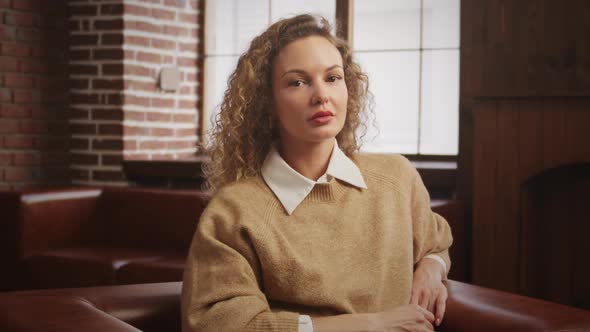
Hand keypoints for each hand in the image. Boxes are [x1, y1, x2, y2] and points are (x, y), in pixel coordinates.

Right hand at [313, 304, 434, 331]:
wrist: (378, 324)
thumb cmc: (386, 318)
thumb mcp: (401, 311)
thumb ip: (411, 314)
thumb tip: (416, 321)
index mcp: (415, 308)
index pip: (430, 316)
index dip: (428, 323)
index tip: (425, 327)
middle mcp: (419, 315)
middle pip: (431, 326)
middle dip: (427, 330)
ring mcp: (418, 324)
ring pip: (429, 331)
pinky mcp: (415, 331)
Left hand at [410, 258, 446, 326]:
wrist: (429, 269)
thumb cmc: (418, 280)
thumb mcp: (410, 286)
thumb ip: (407, 295)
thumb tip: (397, 306)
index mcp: (414, 290)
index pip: (411, 305)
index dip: (409, 315)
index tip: (406, 322)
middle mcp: (424, 292)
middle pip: (421, 309)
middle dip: (418, 319)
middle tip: (416, 326)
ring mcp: (433, 293)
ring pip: (430, 309)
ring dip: (428, 319)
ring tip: (426, 327)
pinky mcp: (441, 294)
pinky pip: (441, 306)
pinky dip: (439, 315)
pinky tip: (437, 322)